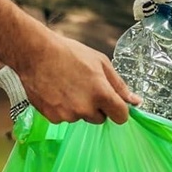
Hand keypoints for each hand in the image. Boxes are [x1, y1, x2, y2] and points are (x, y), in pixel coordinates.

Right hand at [0, 36, 138, 124]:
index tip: (114, 103)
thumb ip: (119, 85)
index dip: (119, 110)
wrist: (35, 53)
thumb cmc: (69, 54)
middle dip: (97, 107)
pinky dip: (63, 109)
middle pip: (101, 118)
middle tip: (85, 88)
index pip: (121, 117)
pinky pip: (64, 118)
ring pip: (81, 118)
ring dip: (79, 108)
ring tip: (68, 86)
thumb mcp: (101, 63)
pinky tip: (57, 92)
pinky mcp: (52, 117)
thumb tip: (136, 101)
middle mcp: (85, 108)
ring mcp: (67, 114)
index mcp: (102, 94)